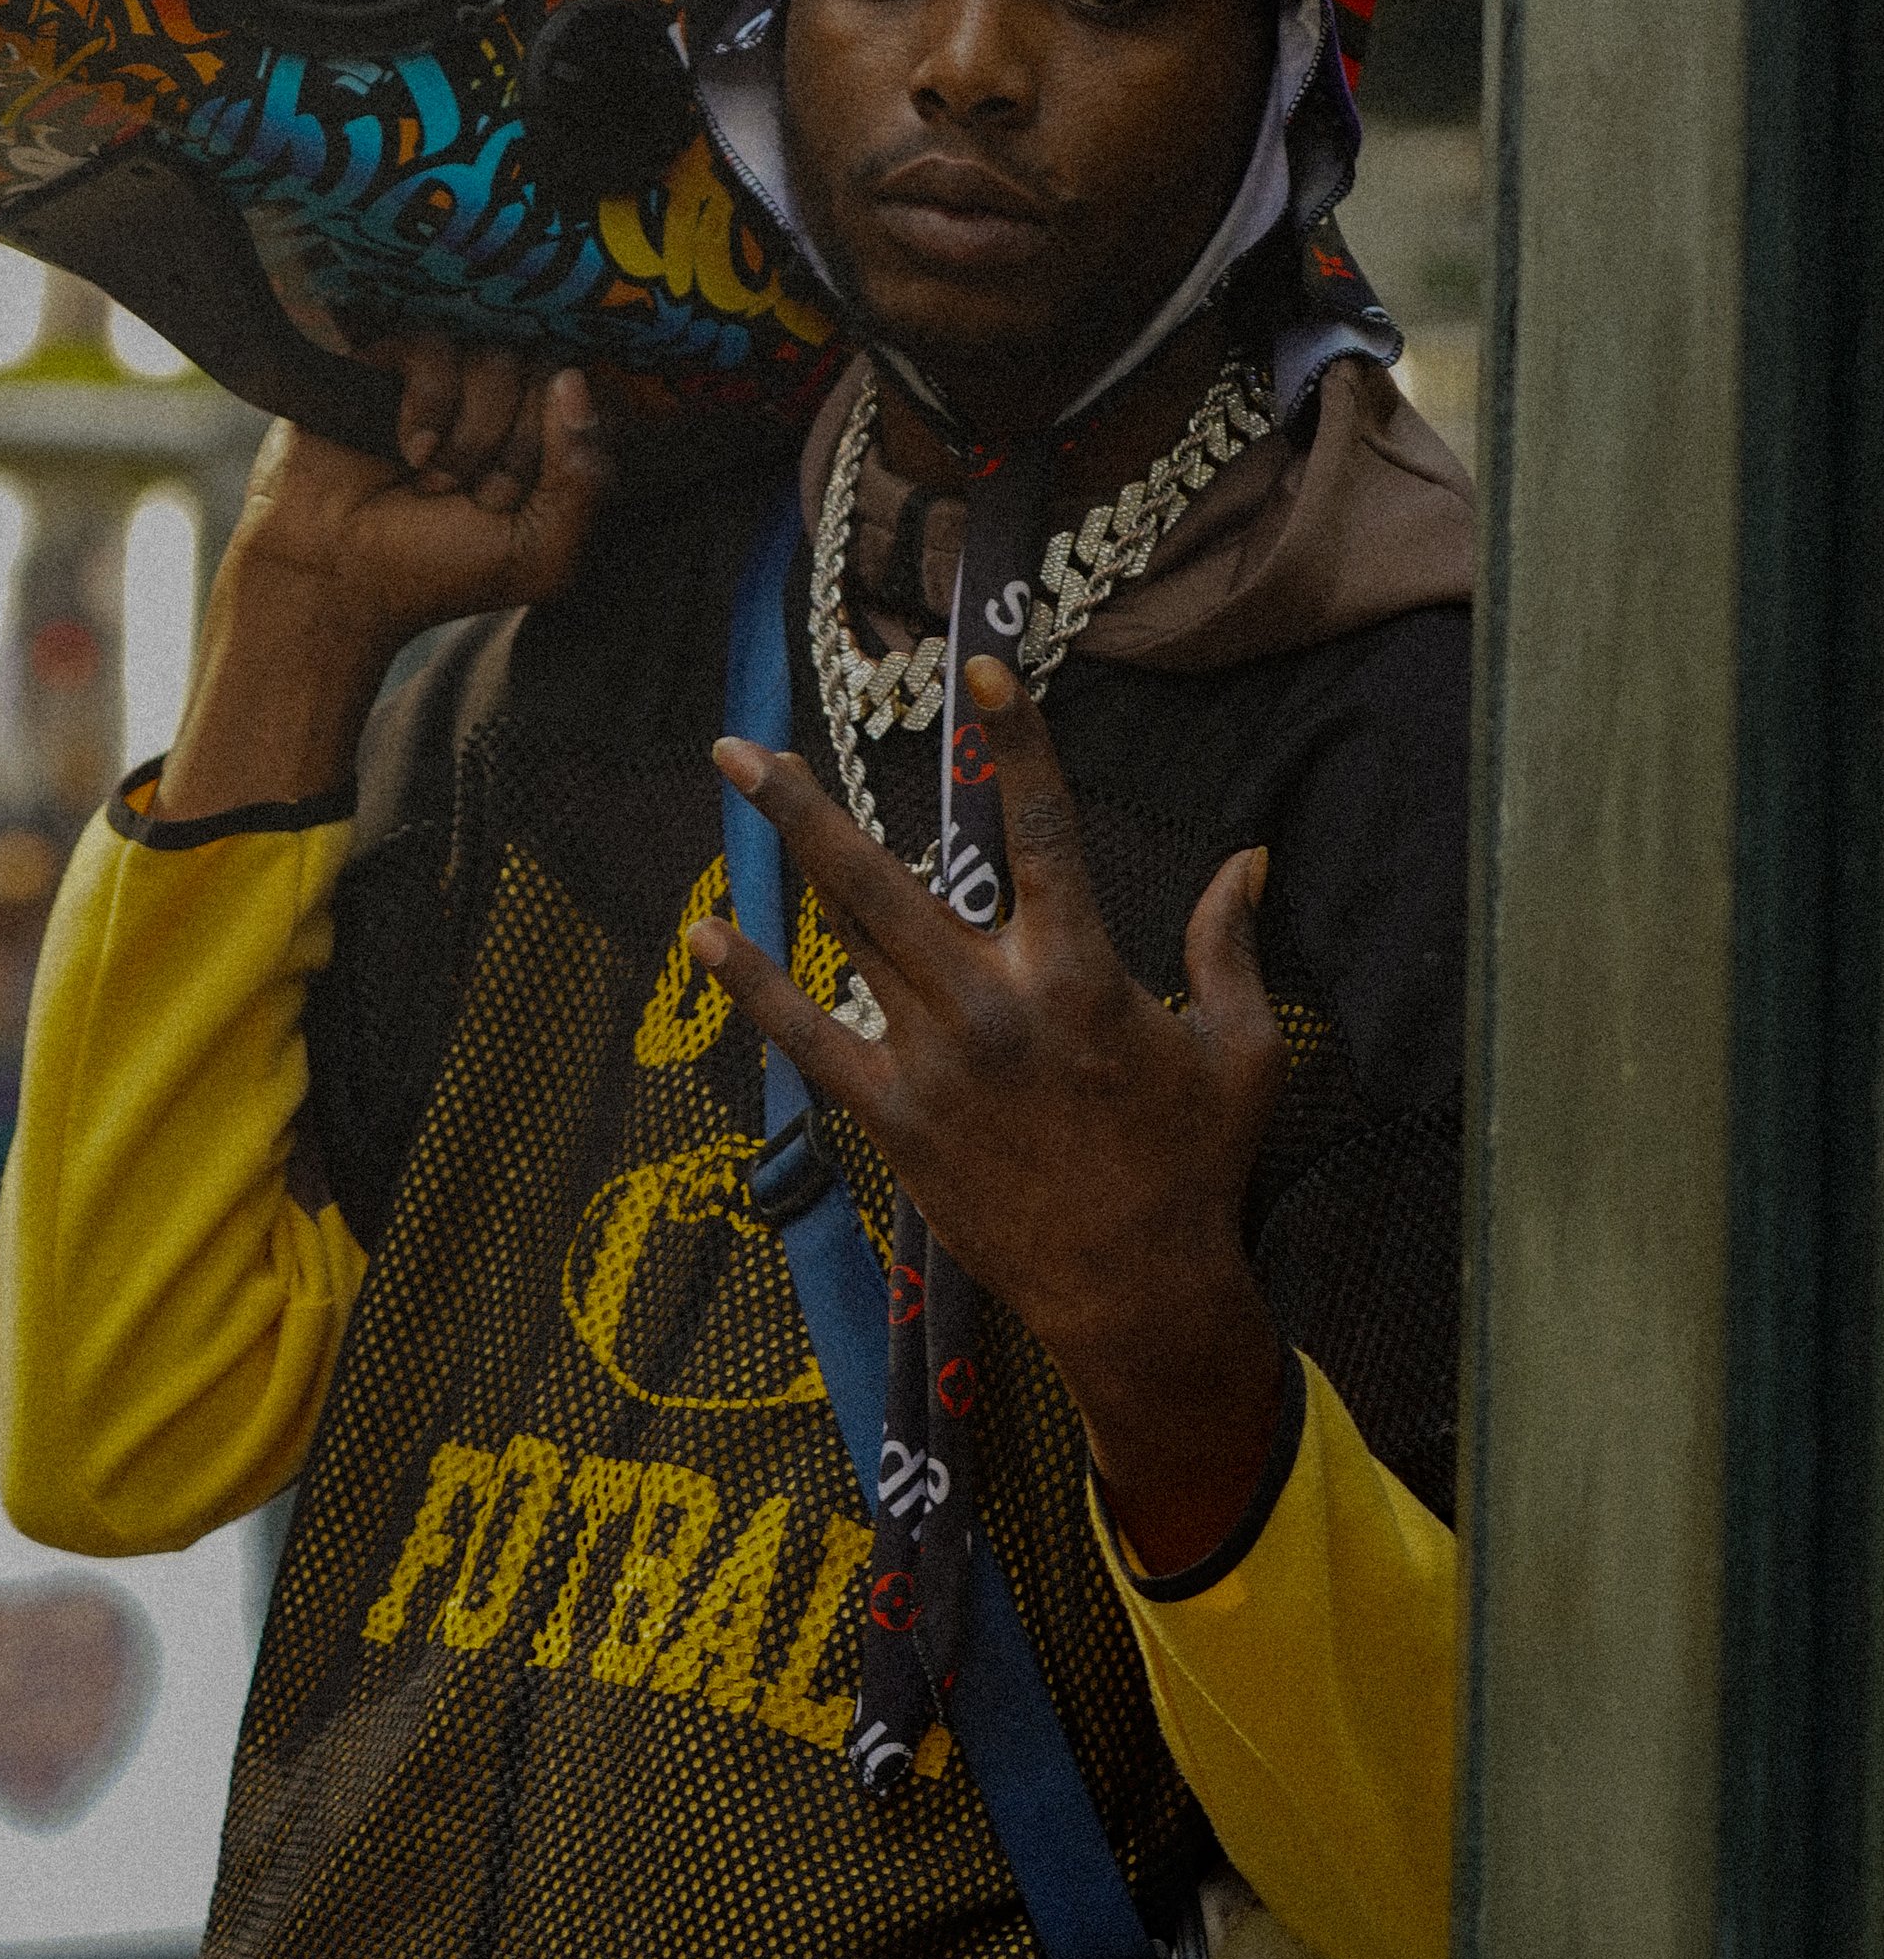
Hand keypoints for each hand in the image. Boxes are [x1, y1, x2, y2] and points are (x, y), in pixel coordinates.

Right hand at [155, 346, 608, 820]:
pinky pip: (437, 348)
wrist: (337, 573)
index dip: (571, 446)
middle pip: (551, 376)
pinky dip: (429, 407)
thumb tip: (574, 380)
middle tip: (478, 498)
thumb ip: (584, 478)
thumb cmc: (438, 569)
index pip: (596, 401)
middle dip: (517, 452)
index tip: (533, 498)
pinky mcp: (392, 360)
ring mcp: (449, 378)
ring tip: (434, 482)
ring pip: (500, 360)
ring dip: (472, 438)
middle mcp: (505, 401)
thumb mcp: (541, 550)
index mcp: (547, 444)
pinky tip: (409, 451)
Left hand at [689, 652, 1289, 1570]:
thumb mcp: (1244, 1050)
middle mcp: (996, 1003)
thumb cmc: (1196, 1167)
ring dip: (783, 863)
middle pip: (885, 879)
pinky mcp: (897, 1120)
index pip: (1044, 831)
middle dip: (807, 805)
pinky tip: (710, 938)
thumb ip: (1229, 947)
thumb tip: (1248, 860)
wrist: (1136, 1291)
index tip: (981, 668)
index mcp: (1083, 972)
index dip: (1015, 743)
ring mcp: (935, 1063)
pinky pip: (810, 1042)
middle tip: (743, 745)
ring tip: (732, 792)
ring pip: (845, 940)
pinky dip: (758, 989)